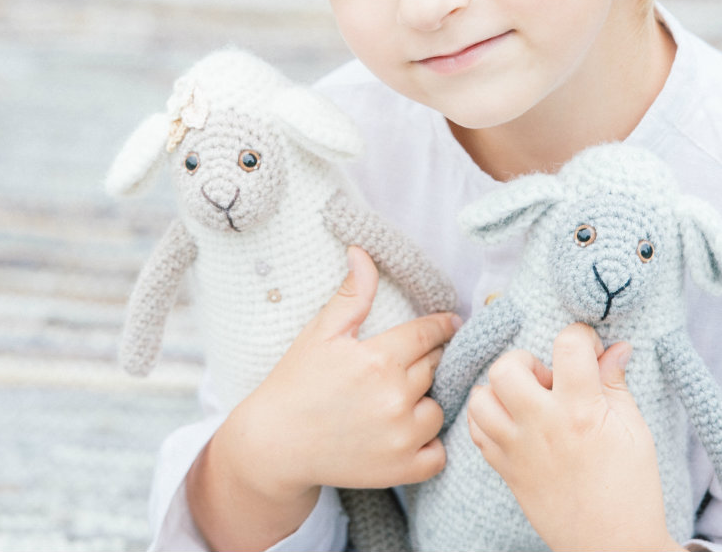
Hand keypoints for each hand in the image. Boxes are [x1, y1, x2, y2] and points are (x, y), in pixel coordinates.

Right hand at [188, 246, 457, 550]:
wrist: (274, 445)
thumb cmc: (295, 383)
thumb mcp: (321, 333)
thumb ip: (352, 294)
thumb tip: (363, 252)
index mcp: (379, 359)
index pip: (430, 333)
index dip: (441, 326)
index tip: (448, 324)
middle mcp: (396, 398)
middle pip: (435, 367)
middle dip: (427, 360)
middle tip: (404, 364)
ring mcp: (401, 437)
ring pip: (438, 408)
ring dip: (426, 402)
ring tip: (397, 400)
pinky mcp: (401, 469)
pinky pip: (438, 453)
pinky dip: (428, 445)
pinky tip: (405, 434)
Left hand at [465, 323, 680, 551]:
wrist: (613, 546)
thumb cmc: (631, 490)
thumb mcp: (635, 431)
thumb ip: (616, 384)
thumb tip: (615, 348)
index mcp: (582, 412)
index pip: (567, 347)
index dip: (579, 337)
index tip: (586, 349)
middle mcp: (542, 426)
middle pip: (506, 368)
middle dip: (526, 361)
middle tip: (548, 380)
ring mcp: (518, 449)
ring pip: (480, 397)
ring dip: (499, 390)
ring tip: (525, 401)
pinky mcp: (505, 469)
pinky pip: (475, 430)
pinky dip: (486, 418)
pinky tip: (512, 422)